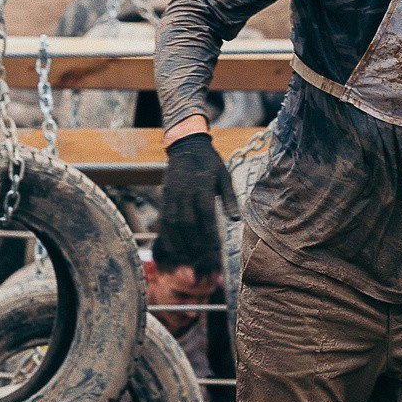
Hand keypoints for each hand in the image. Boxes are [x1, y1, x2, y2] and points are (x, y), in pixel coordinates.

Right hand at [154, 131, 236, 275]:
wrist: (186, 145)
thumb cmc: (209, 162)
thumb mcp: (224, 175)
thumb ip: (230, 198)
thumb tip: (236, 220)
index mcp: (202, 185)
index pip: (205, 214)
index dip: (209, 232)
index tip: (215, 248)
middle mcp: (185, 191)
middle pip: (187, 221)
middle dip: (193, 241)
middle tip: (201, 257)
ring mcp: (173, 194)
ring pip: (173, 222)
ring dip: (179, 241)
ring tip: (186, 256)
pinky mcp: (165, 196)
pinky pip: (165, 218)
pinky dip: (168, 234)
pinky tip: (174, 245)